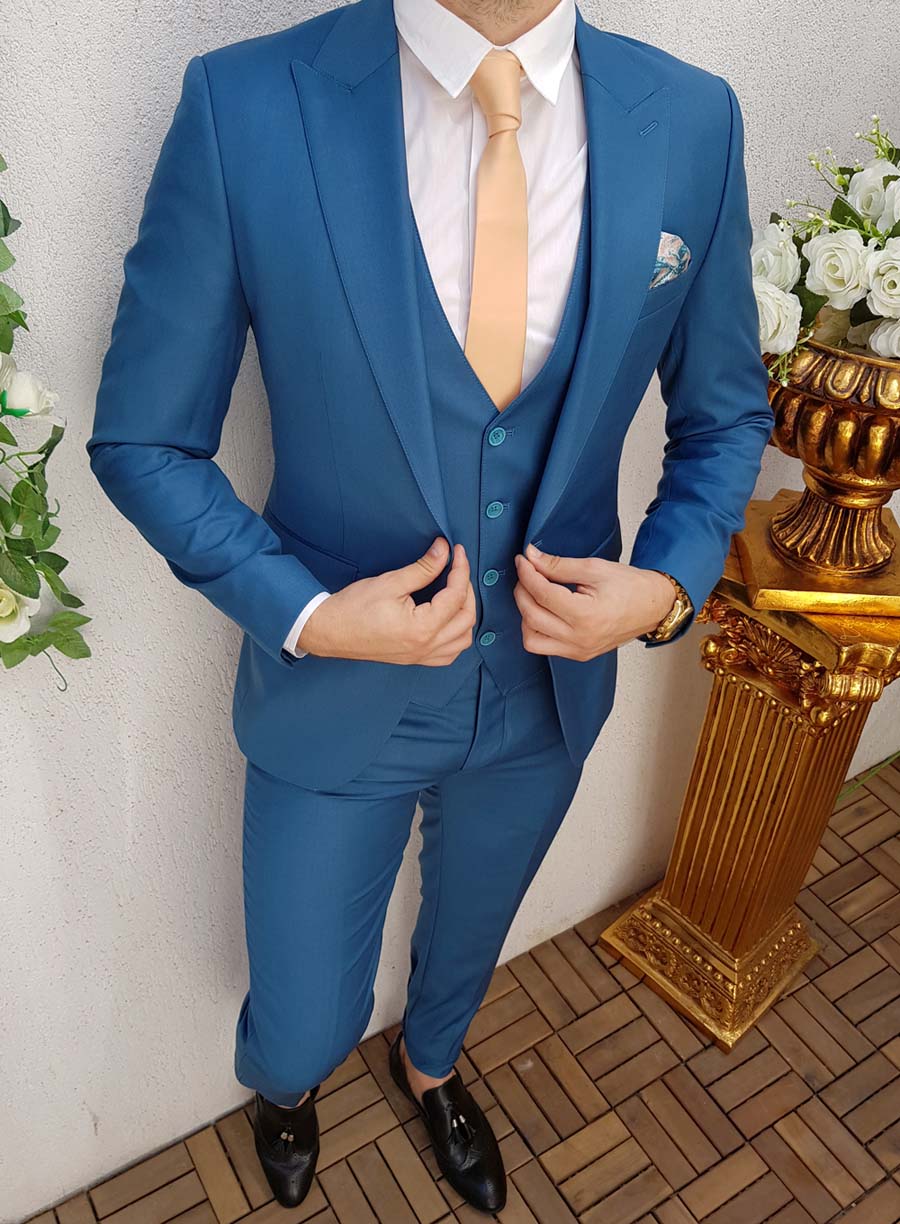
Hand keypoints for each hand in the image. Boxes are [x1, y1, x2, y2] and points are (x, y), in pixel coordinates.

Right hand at [297, 537, 476, 663]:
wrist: (329, 631)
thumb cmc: (353, 608)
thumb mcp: (391, 582)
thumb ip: (423, 567)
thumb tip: (444, 550)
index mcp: (422, 628)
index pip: (456, 596)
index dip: (461, 569)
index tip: (456, 551)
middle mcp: (426, 647)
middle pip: (466, 619)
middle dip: (467, 590)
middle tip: (457, 569)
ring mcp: (421, 657)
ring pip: (462, 640)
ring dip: (465, 615)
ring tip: (455, 592)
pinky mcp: (414, 659)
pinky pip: (448, 653)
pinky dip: (456, 635)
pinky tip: (448, 619)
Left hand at [513, 542, 676, 659]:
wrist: (653, 607)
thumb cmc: (631, 587)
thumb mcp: (594, 568)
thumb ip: (558, 565)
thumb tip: (532, 557)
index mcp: (586, 615)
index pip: (542, 594)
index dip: (527, 574)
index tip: (522, 561)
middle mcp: (579, 638)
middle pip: (531, 616)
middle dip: (522, 591)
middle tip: (526, 573)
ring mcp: (578, 650)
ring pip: (531, 639)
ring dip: (525, 614)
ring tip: (533, 594)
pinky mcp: (578, 655)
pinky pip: (544, 647)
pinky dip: (536, 629)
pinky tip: (543, 611)